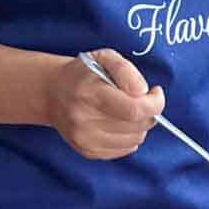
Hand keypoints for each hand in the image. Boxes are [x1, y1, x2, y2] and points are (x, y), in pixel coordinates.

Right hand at [48, 49, 164, 159]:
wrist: (52, 92)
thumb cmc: (83, 72)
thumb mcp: (105, 57)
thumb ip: (126, 70)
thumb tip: (143, 92)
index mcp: (91, 93)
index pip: (134, 109)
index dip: (155, 103)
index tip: (156, 93)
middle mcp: (85, 120)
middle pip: (137, 126)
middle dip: (150, 112)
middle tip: (143, 100)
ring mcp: (85, 139)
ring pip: (134, 140)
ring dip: (140, 126)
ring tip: (130, 111)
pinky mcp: (87, 151)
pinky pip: (123, 150)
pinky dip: (130, 137)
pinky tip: (121, 123)